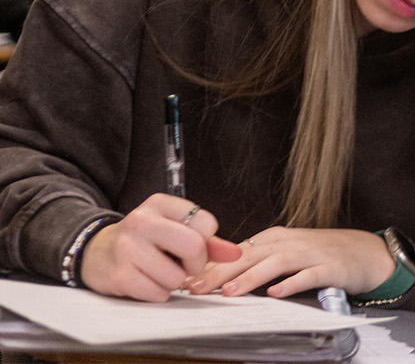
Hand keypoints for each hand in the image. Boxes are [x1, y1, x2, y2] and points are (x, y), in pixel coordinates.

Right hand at [80, 194, 241, 301]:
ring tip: (161, 272)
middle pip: (193, 246)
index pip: (205, 222)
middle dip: (196, 264)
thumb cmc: (143, 240)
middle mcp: (142, 222)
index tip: (195, 247)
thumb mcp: (172, 228)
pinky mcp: (119, 276)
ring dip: (175, 282)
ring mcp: (128, 249)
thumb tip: (236, 253)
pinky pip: (158, 293)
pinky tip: (147, 281)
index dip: (207, 241)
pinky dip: (158, 293)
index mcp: (159, 204)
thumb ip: (207, 240)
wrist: (95, 252)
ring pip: (176, 276)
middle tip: (186, 267)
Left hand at [186, 226, 394, 299]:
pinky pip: (308, 275)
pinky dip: (291, 283)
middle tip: (197, 287)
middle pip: (250, 254)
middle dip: (221, 271)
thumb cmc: (324, 255)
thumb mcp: (289, 252)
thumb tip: (222, 277)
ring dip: (250, 277)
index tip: (188, 280)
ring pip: (276, 262)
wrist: (368, 252)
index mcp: (277, 238)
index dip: (212, 265)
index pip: (238, 251)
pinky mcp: (330, 267)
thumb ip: (260, 261)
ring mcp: (311, 254)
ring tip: (229, 292)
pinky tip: (276, 293)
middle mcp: (291, 243)